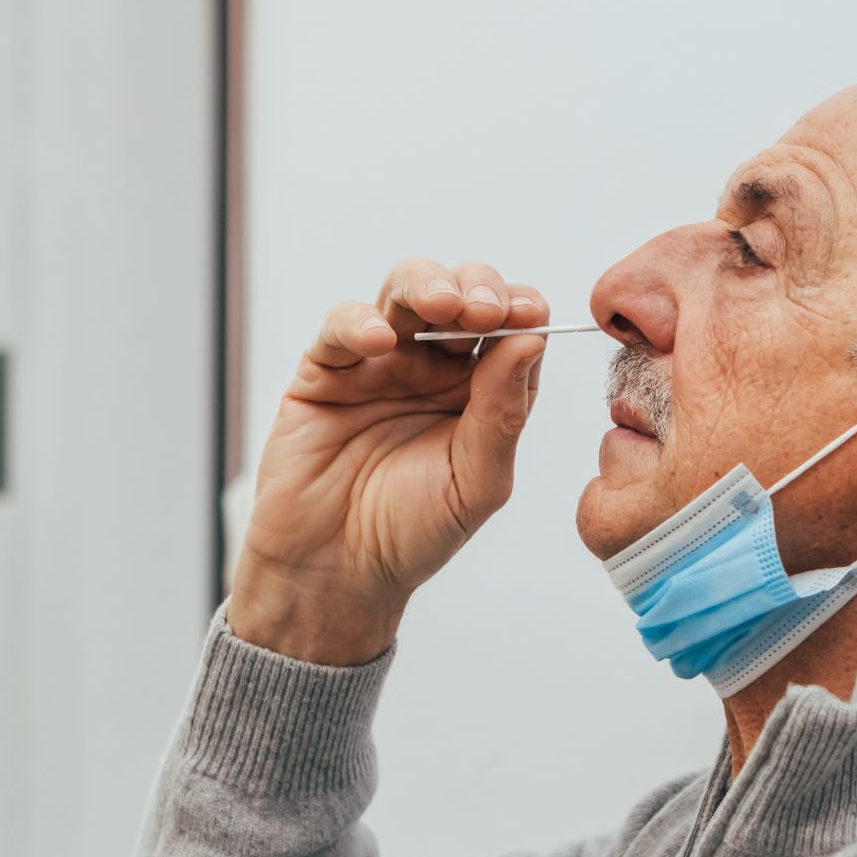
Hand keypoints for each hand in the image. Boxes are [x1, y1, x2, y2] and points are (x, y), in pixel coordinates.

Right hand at [227, 258, 548, 663]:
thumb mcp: (477, 482)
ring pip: (406, 292)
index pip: (514, 329)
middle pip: (464, 295)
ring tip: (441, 304)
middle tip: (486, 310)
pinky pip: (341, 328)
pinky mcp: (326, 371)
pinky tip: (378, 340)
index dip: (522, 310)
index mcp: (483, 391)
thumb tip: (529, 341)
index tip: (527, 314)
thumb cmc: (414, 533)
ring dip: (427, 285)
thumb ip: (503, 414)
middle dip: (479, 288)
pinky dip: (358, 322)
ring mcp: (382, 363)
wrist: (338, 571)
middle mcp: (436, 368)